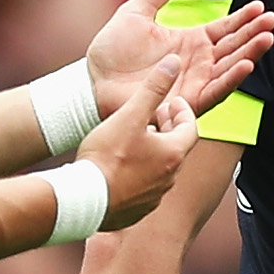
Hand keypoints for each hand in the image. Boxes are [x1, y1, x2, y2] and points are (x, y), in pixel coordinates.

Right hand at [77, 50, 195, 228]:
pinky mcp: (136, 211)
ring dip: (154, 152)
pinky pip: (145, 189)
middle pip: (176, 148)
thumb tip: (174, 62)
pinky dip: (140, 173)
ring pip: (160, 169)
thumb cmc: (106, 157)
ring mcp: (153, 198)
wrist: (83, 200)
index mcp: (172, 154)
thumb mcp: (130, 115)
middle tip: (155, 116)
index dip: (183, 111)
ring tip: (136, 139)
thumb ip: (153, 89)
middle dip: (168, 129)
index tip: (170, 102)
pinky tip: (122, 166)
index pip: (190, 128)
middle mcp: (169, 179)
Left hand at [84, 0, 273, 122]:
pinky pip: (214, 90)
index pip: (224, 28)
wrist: (92, 81)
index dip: (243, 18)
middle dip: (254, 33)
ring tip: (267, 38)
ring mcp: (194, 82)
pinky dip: (231, 78)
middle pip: (233, 46)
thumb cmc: (112, 51)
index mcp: (189, 41)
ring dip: (249, 53)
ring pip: (230, 67)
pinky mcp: (186, 101)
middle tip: (272, 20)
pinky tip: (246, 64)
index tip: (260, 6)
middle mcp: (197, 62)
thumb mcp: (137, 10)